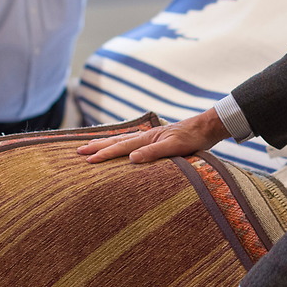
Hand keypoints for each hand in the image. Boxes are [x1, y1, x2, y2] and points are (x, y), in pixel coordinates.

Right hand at [78, 108, 228, 163]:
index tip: (87, 160)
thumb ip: (154, 153)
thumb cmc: (193, 139)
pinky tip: (118, 145)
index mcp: (147, 139)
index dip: (104, 154)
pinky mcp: (156, 139)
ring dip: (106, 143)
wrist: (207, 127)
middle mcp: (145, 136)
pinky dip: (120, 143)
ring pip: (122, 140)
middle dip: (97, 146)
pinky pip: (131, 142)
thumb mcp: (175, 147)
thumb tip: (131, 159)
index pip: (120, 147)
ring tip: (91, 145)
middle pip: (116, 141)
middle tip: (78, 150)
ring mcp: (150, 137)